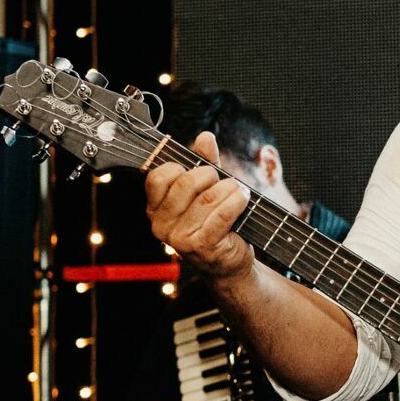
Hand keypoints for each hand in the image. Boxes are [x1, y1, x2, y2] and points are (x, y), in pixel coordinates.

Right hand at [144, 131, 253, 283]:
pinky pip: (221, 214)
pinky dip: (237, 202)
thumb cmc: (216, 224)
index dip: (182, 168)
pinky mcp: (200, 247)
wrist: (229, 263)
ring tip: (239, 192)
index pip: (158, 176)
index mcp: (155, 208)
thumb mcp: (208, 189)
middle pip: (185, 183)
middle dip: (210, 176)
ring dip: (230, 189)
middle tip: (223, 182)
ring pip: (207, 197)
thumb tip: (205, 137)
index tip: (199, 172)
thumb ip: (204, 162)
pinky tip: (243, 200)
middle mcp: (161, 225)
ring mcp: (178, 239)